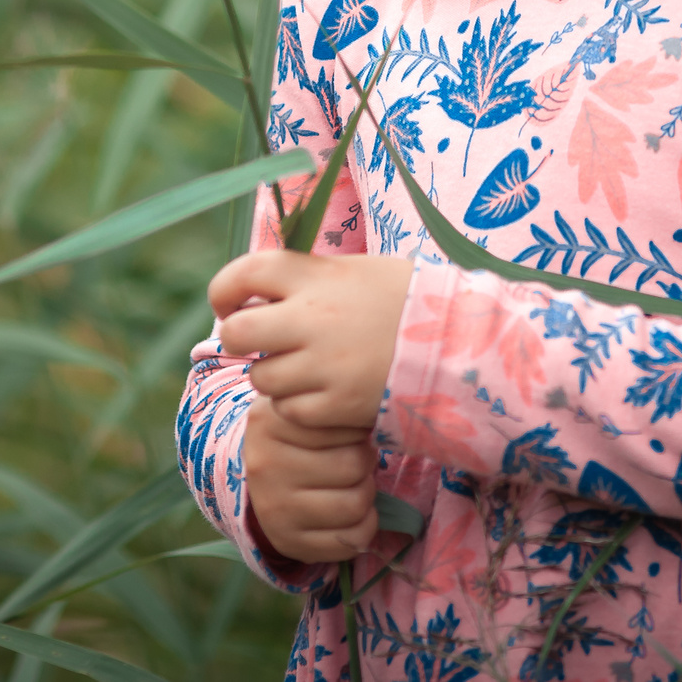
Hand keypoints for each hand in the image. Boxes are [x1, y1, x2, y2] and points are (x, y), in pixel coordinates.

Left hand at [210, 250, 411, 431]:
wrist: (455, 341)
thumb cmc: (401, 299)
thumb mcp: (352, 270)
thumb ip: (304, 277)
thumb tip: (256, 292)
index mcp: (314, 275)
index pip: (243, 273)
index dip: (225, 290)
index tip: (229, 303)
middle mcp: (310, 317)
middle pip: (237, 332)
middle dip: (237, 339)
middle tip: (256, 344)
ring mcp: (321, 363)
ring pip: (261, 377)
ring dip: (273, 376)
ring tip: (303, 369)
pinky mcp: (335, 403)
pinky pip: (289, 410)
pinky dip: (299, 405)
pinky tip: (324, 391)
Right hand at [243, 396, 377, 562]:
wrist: (263, 472)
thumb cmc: (300, 433)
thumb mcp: (307, 406)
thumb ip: (336, 404)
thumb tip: (375, 419)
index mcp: (270, 420)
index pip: (347, 425)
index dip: (359, 431)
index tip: (350, 434)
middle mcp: (266, 465)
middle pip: (354, 465)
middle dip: (365, 464)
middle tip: (354, 461)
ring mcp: (273, 507)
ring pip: (355, 505)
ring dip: (365, 496)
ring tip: (353, 485)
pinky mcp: (287, 541)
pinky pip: (350, 542)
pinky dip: (363, 528)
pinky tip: (351, 515)